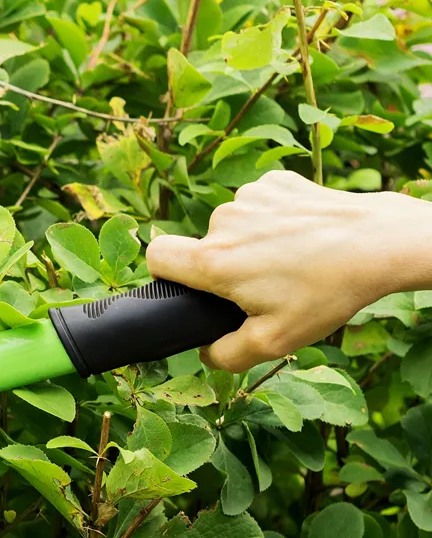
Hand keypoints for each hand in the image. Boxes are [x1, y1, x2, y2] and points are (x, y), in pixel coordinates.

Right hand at [146, 171, 431, 371]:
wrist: (381, 243)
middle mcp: (224, 222)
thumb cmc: (327, 292)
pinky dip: (273, 219)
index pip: (156, 255)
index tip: (188, 284)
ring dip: (252, 242)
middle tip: (267, 285)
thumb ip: (226, 355)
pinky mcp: (275, 183)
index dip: (165, 273)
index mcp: (214, 262)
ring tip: (292, 259)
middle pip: (204, 247)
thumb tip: (207, 352)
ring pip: (233, 226)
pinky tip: (301, 234)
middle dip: (226, 266)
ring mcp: (250, 197)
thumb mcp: (275, 342)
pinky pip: (258, 205)